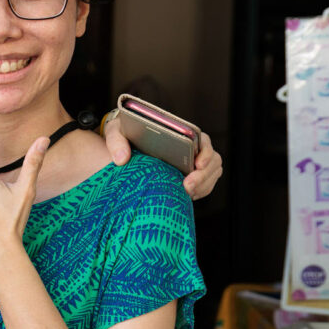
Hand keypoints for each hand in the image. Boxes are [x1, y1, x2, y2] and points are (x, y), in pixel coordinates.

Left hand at [102, 116, 221, 200]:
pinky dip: (199, 192)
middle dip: (204, 175)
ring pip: (211, 174)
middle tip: (187, 186)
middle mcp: (191, 146)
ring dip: (203, 185)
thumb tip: (121, 159)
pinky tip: (186, 197)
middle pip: (212, 160)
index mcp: (179, 131)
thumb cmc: (125, 132)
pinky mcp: (189, 175)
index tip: (197, 164)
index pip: (202, 140)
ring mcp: (193, 162)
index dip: (205, 153)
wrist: (125, 144)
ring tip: (187, 194)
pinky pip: (204, 185)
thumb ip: (116, 141)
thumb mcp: (116, 131)